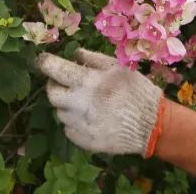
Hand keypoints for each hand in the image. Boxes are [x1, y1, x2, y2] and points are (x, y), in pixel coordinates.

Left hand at [37, 48, 162, 155]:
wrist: (152, 125)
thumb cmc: (136, 90)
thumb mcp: (117, 67)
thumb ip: (93, 58)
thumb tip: (74, 54)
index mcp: (86, 82)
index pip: (53, 70)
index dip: (44, 62)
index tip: (43, 60)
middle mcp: (78, 104)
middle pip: (51, 94)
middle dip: (54, 85)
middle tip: (64, 82)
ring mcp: (80, 125)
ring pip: (60, 112)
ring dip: (67, 104)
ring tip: (83, 101)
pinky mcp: (83, 141)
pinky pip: (69, 129)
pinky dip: (74, 121)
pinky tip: (90, 117)